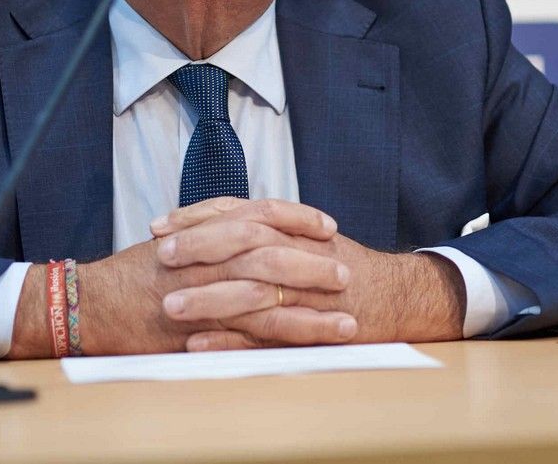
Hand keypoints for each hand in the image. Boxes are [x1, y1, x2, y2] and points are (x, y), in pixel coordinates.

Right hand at [7, 200, 357, 357]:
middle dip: (312, 260)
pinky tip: (314, 345)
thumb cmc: (127, 275)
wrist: (87, 305)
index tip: (325, 223)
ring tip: (348, 315)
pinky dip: (286, 338)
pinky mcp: (199, 330)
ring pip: (268, 295)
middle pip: (270, 252)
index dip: (295, 217)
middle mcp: (205, 258)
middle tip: (345, 266)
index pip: (258, 214)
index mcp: (202, 231)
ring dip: (312, 306)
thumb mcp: (169, 239)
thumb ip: (207, 230)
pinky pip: (251, 335)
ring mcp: (203, 295)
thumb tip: (243, 224)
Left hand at [151, 197, 465, 351]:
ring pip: (248, 289)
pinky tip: (198, 343)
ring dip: (207, 298)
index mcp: (289, 228)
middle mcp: (295, 251)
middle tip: (160, 255)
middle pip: (240, 242)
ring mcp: (303, 291)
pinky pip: (264, 334)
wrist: (398, 295)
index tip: (160, 225)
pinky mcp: (309, 327)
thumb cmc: (344, 266)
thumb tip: (217, 223)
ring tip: (168, 306)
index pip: (236, 213)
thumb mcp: (305, 237)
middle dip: (197, 247)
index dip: (196, 217)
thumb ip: (266, 228)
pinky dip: (230, 339)